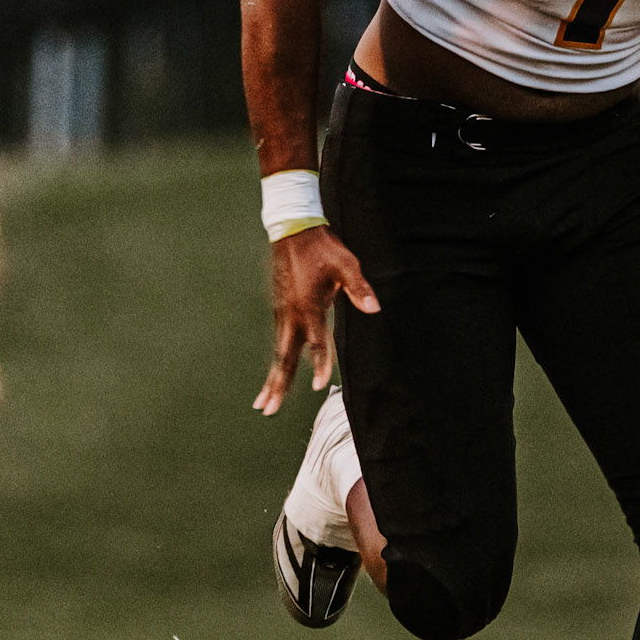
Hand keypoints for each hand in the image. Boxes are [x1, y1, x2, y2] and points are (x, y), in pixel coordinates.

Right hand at [254, 225, 379, 415]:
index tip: (318, 386)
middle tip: (268, 409)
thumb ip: (359, 288)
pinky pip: (277, 339)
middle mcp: (291, 313)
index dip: (319, 365)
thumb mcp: (346, 265)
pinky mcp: (278, 306)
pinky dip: (276, 359)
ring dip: (273, 376)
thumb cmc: (322, 247)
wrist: (293, 229)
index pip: (316, 343)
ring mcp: (281, 310)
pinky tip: (277, 370)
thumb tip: (374, 308)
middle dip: (277, 384)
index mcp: (308, 305)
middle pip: (284, 356)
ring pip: (278, 351)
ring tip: (264, 401)